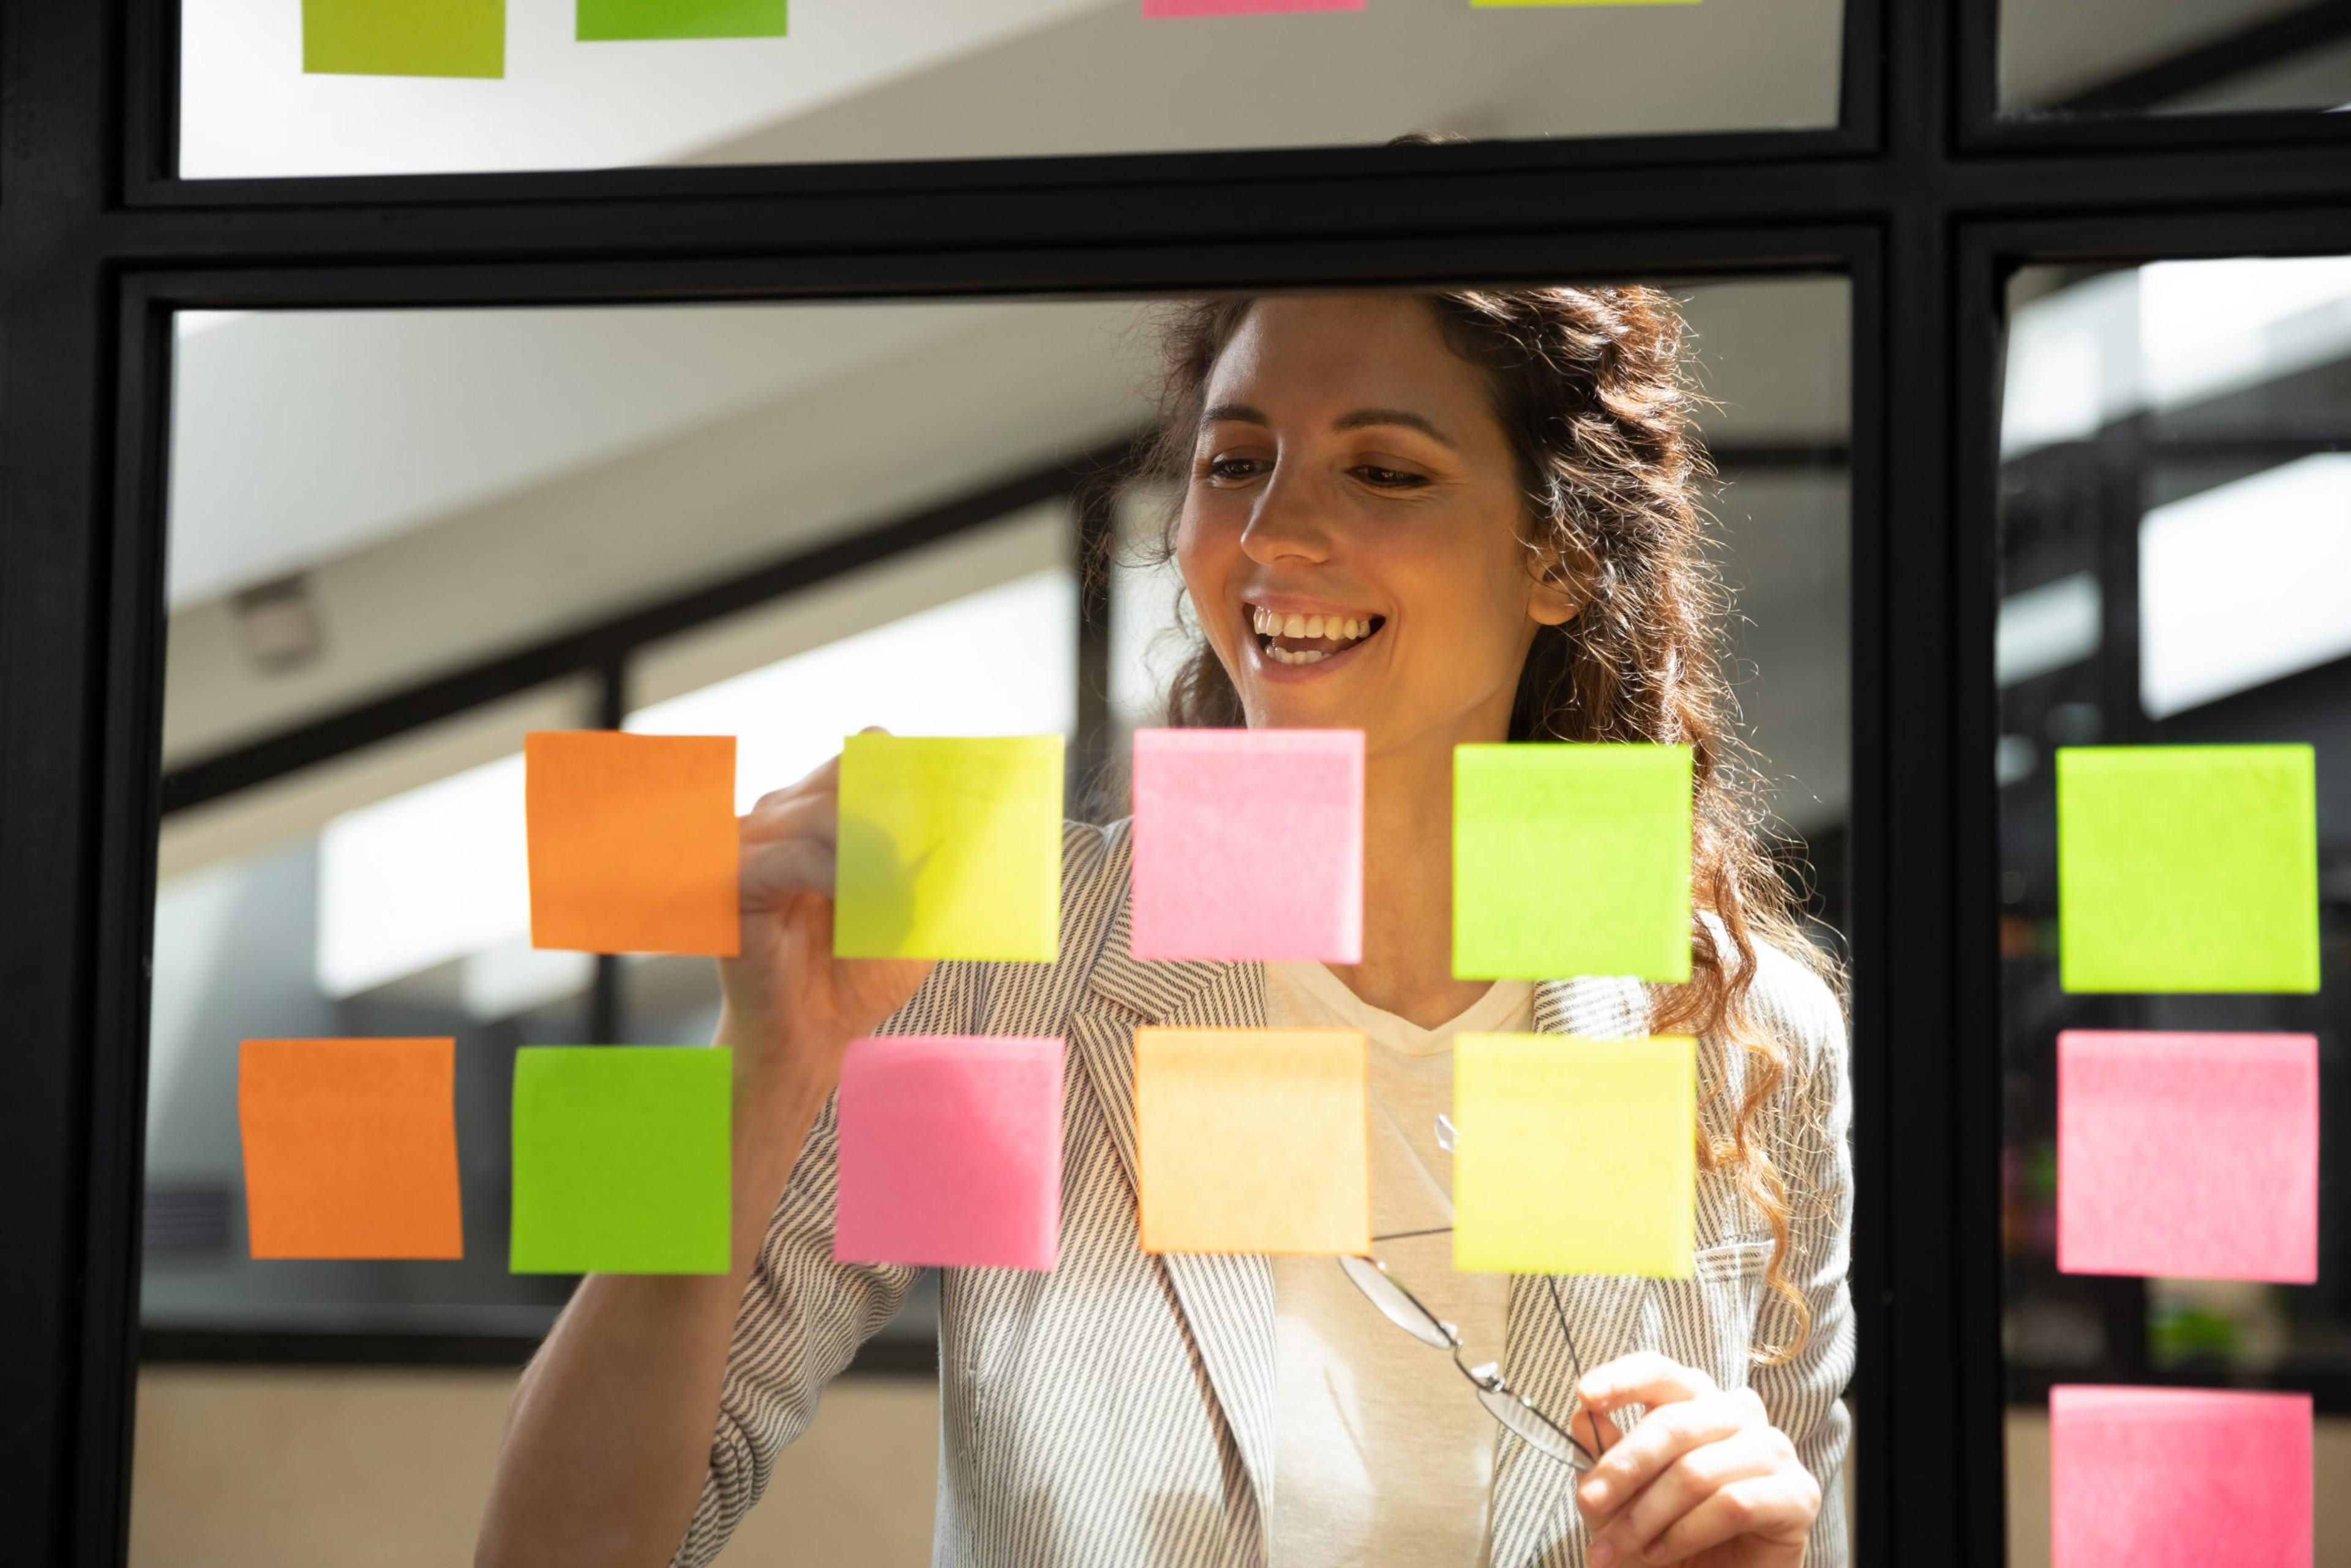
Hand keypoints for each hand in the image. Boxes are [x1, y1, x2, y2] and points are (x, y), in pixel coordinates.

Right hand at [716, 734, 934, 1114]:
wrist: (814, 1036)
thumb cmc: (857, 974)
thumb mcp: (911, 911)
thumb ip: (927, 865)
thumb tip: (961, 825)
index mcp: (820, 815)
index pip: (859, 760)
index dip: (901, 772)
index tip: (947, 795)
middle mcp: (780, 818)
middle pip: (840, 775)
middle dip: (890, 808)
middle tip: (920, 849)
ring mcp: (751, 844)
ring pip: (818, 812)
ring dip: (868, 848)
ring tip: (894, 890)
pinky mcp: (732, 881)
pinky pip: (787, 857)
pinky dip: (832, 873)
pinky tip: (856, 899)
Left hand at [1569, 1352, 1817, 1567]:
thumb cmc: (1670, 1528)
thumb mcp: (1625, 1493)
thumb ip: (1608, 1453)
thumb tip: (1583, 1417)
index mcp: (1699, 1399)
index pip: (1661, 1371)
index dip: (1622, 1379)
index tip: (1585, 1396)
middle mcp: (1740, 1413)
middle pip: (1674, 1424)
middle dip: (1623, 1469)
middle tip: (1589, 1505)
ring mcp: (1773, 1450)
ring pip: (1697, 1471)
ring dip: (1647, 1516)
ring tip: (1617, 1548)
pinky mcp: (1797, 1494)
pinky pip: (1732, 1505)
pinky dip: (1685, 1533)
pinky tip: (1659, 1553)